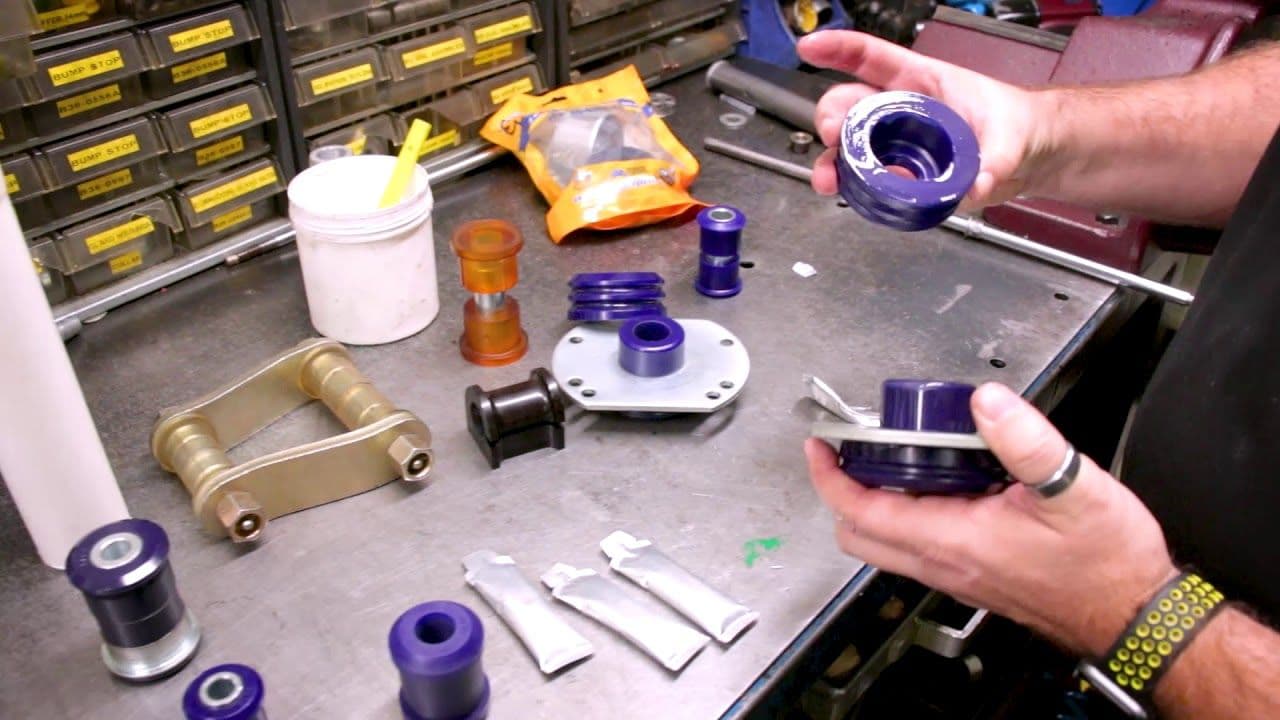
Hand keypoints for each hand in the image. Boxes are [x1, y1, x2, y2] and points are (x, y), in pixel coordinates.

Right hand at [796, 31, 1056, 210]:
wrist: (1029, 157)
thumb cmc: (1018, 126)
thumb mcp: (1011, 137)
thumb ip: (995, 162)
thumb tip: (977, 185)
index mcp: (922, 81)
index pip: (872, 57)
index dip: (838, 49)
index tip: (810, 48)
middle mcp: (901, 110)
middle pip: (849, 105)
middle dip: (832, 119)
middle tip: (834, 136)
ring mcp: (897, 142)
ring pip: (849, 146)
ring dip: (832, 162)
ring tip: (829, 180)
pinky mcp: (901, 172)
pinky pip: (866, 177)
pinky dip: (854, 187)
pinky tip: (853, 196)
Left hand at [805, 382, 1176, 656]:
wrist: (1136, 613)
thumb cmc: (1107, 564)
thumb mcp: (1072, 488)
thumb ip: (1024, 440)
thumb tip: (987, 403)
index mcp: (955, 540)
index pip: (863, 512)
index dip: (831, 477)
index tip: (820, 447)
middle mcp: (946, 564)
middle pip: (860, 534)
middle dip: (842, 492)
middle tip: (847, 453)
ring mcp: (957, 575)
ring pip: (886, 544)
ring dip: (876, 504)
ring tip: (890, 459)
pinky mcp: (973, 576)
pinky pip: (919, 548)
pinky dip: (909, 516)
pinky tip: (941, 484)